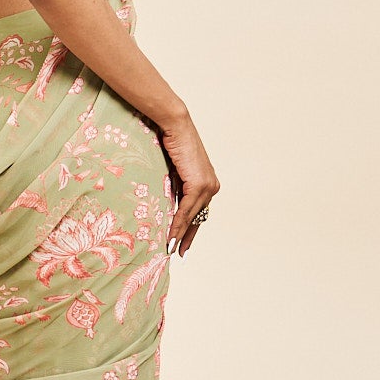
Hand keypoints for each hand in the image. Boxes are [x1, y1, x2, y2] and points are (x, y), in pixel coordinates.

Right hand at [158, 111, 219, 255]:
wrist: (175, 126)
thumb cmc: (172, 143)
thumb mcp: (175, 171)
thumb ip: (176, 187)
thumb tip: (168, 202)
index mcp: (208, 183)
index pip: (199, 211)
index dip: (191, 228)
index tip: (184, 242)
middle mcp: (211, 186)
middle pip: (198, 218)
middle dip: (188, 236)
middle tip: (180, 253)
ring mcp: (207, 186)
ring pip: (192, 216)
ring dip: (180, 234)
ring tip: (171, 248)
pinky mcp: (199, 184)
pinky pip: (186, 210)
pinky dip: (178, 223)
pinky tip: (171, 235)